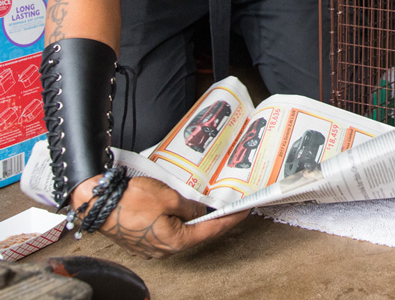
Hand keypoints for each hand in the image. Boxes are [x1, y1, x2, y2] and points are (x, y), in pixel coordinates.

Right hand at [71, 175, 247, 258]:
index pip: (210, 231)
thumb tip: (201, 212)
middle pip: (196, 235)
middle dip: (214, 221)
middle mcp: (163, 249)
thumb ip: (190, 207)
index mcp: (174, 241)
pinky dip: (178, 221)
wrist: (98, 203)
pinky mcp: (142, 240)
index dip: (230, 220)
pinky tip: (184, 210)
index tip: (244, 212)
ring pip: (180, 233)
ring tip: (210, 207)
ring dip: (195, 221)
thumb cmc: (131, 200)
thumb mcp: (169, 197)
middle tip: (231, 208)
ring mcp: (151, 247)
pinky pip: (166, 231)